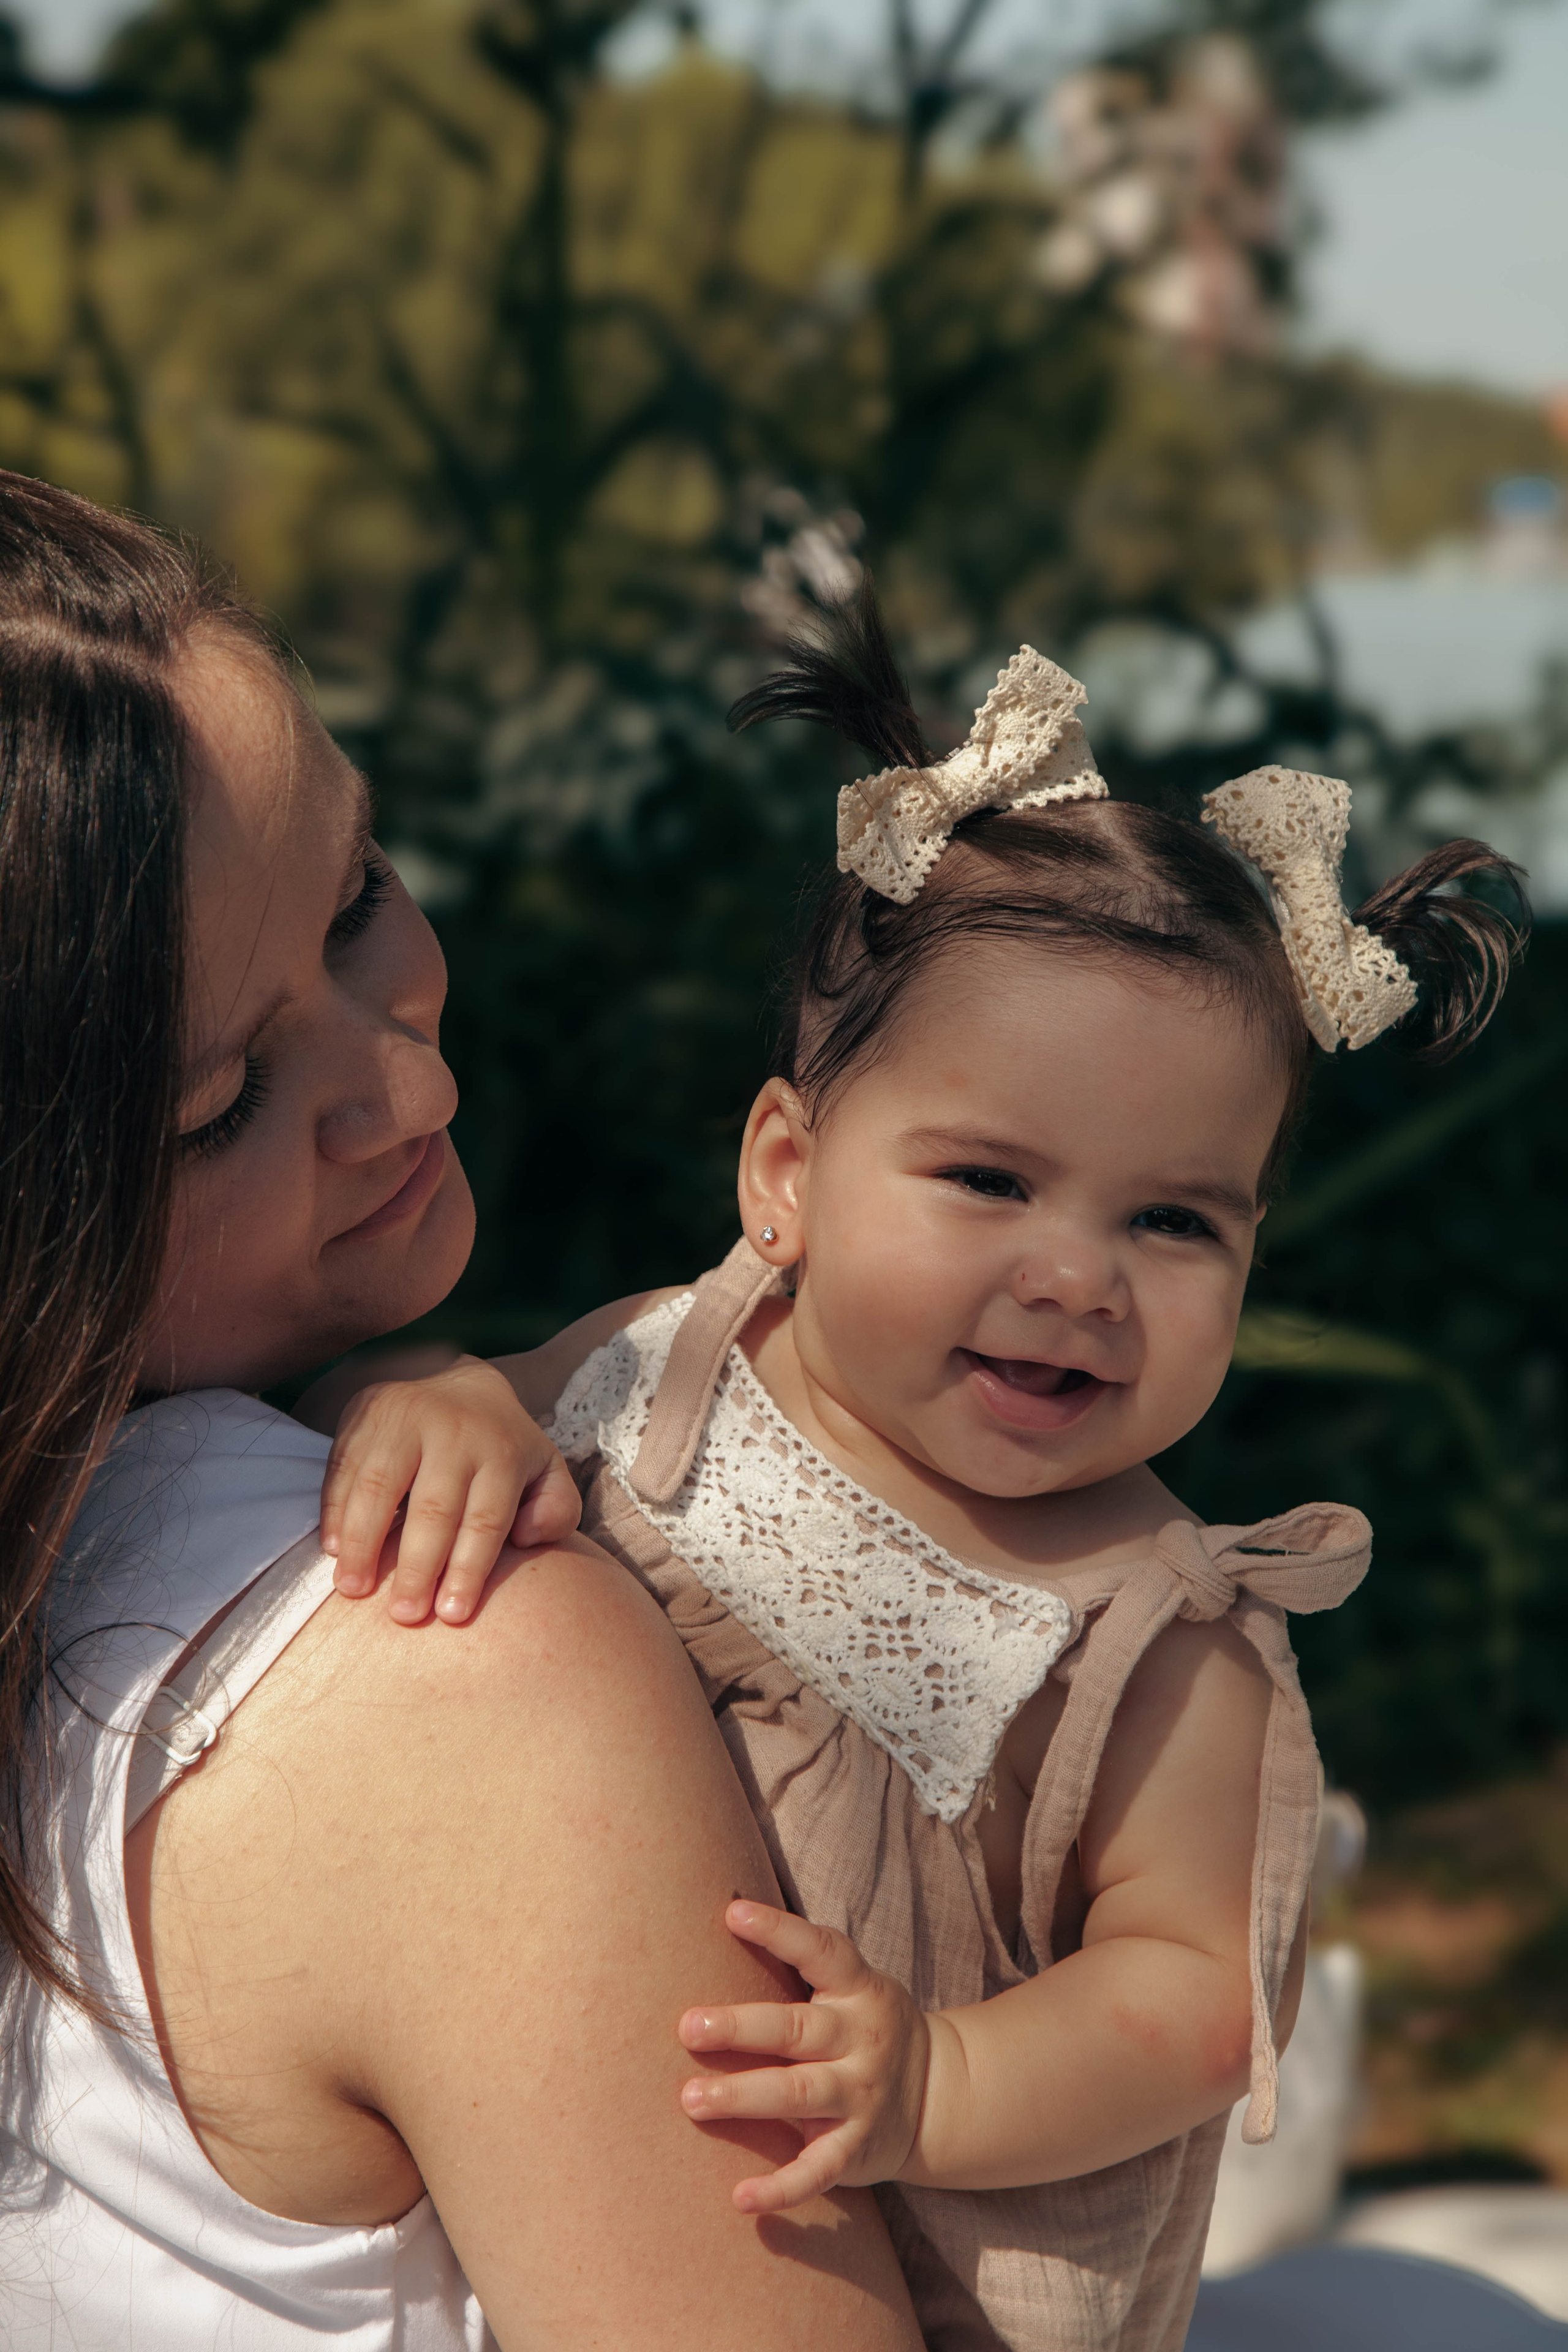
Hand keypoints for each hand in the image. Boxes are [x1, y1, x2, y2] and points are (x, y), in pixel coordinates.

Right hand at [321, 1355, 581, 1623]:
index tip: (451, 1615)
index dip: (468, 1569)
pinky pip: (344, 1465)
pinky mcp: (362, 1413)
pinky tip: (334, 1548)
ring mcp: (403, 1419)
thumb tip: (528, 1539)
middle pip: (433, 1507)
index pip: (486, 1518)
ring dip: (364, 1542)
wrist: (456, 1380)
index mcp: (502, 1450)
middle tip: (405, 1615)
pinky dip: (334, 1508)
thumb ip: (556, 1509)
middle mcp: (453, 1432)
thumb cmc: (501, 1447)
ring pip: (380, 1486)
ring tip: (354, 1589)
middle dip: (417, 1566)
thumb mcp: (545, 1470)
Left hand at [677, 1901, 930, 2214]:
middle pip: (796, 2029)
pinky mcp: (856, 2148)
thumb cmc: (862, 2026)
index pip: (820, 1951)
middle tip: (688, 2027)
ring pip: (799, 2093)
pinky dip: (782, 2187)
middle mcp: (860, 2038)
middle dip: (741, 2028)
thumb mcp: (849, 1987)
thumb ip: (799, 1967)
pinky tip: (741, 2198)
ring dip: (744, 2096)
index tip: (733, 1913)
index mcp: (857, 1988)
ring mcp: (860, 2095)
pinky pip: (819, 2169)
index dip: (779, 1931)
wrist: (938, 2094)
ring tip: (691, 2099)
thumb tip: (723, 1913)